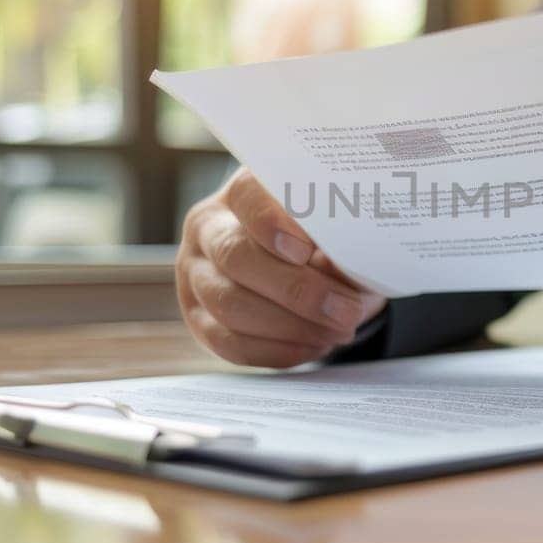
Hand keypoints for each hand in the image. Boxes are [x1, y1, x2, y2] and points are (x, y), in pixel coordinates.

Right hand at [177, 168, 386, 366]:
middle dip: (296, 290)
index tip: (305, 250)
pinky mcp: (198, 318)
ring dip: (291, 326)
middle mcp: (208, 227)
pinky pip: (231, 344)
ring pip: (230, 305)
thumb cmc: (324, 242)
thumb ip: (338, 242)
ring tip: (338, 330)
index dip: (271, 223)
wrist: (306, 269)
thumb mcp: (337, 232)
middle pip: (235, 256)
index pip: (247, 197)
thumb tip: (347, 263)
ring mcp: (194, 274)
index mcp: (241, 192)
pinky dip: (278, 350)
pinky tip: (315, 345)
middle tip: (345, 310)